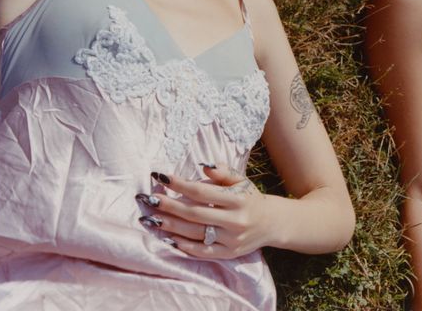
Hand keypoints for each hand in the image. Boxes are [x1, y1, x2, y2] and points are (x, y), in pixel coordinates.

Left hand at [137, 164, 269, 258]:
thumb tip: (202, 166)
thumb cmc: (250, 197)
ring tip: (151, 220)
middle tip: (149, 199)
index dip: (180, 184)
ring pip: (195, 233)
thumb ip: (222, 172)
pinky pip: (203, 252)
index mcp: (237, 198)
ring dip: (171, 227)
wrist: (272, 223)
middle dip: (169, 206)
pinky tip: (169, 238)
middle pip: (194, 214)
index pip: (202, 192)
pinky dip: (185, 246)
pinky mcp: (229, 254)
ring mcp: (231, 239)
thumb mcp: (241, 180)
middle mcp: (234, 220)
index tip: (162, 177)